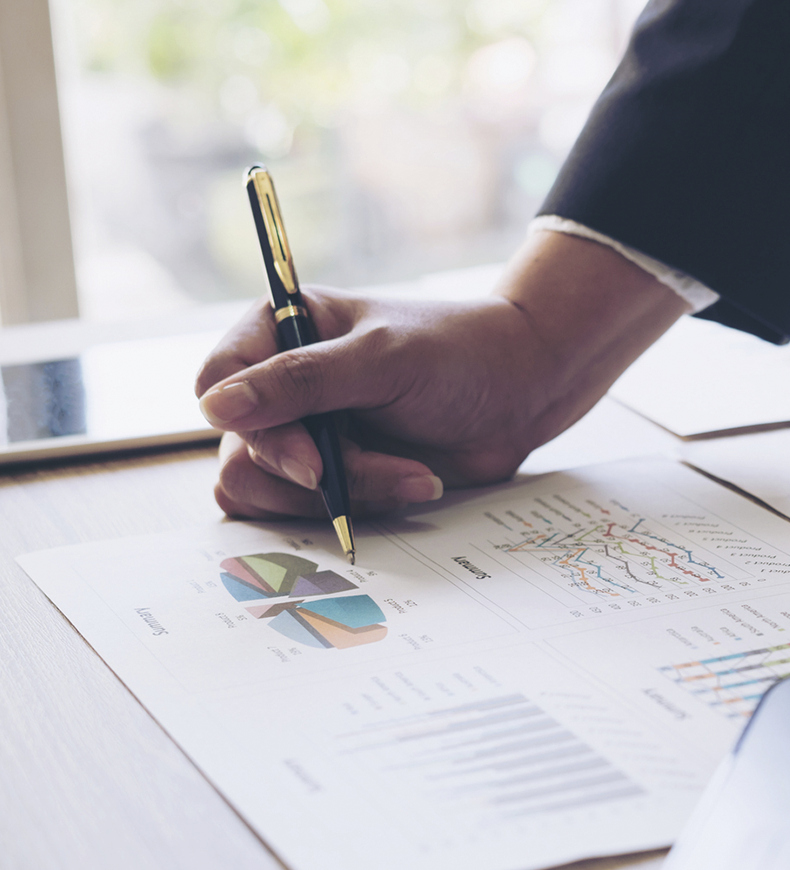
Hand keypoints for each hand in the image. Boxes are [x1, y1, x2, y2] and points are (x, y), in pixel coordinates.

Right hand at [196, 230, 688, 519]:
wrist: (521, 394)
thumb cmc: (457, 353)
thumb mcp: (382, 358)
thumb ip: (300, 380)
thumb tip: (213, 407)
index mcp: (284, 331)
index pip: (218, 379)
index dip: (243, 420)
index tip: (301, 447)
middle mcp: (284, 385)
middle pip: (241, 448)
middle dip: (303, 467)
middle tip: (341, 470)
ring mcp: (307, 434)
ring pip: (270, 490)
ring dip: (340, 491)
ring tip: (406, 473)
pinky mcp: (334, 475)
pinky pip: (310, 512)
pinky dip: (358, 506)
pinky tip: (412, 483)